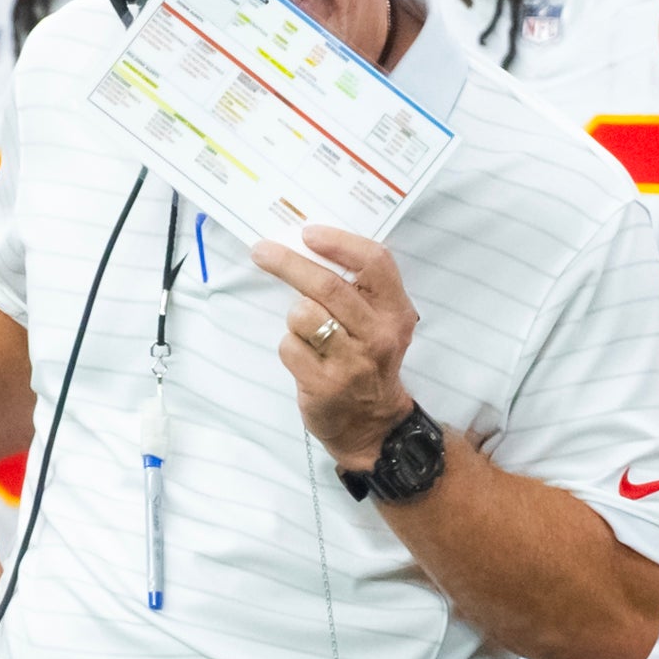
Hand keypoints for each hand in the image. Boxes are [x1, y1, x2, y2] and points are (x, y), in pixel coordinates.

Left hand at [252, 225, 418, 471]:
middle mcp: (378, 335)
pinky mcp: (325, 385)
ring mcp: (352, 362)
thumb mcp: (380, 324)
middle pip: (328, 286)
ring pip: (303, 314)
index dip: (340, 242)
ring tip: (306, 331)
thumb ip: (358, 291)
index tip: (308, 233)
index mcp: (395, 312)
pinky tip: (305, 358)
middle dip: (289, 263)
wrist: (374, 424)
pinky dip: (290, 347)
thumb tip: (306, 248)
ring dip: (294, 316)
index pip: (375, 263)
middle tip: (263, 251)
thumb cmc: (368, 362)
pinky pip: (290, 347)